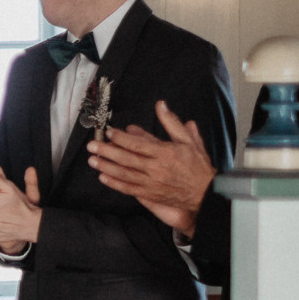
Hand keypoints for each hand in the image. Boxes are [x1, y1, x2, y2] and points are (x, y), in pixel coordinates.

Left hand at [86, 101, 216, 235]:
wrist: (206, 193)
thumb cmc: (197, 166)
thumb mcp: (188, 141)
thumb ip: (172, 123)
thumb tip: (161, 105)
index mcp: (164, 153)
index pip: (137, 144)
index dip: (120, 138)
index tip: (109, 132)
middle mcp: (155, 169)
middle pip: (126, 159)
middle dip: (106, 151)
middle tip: (91, 146)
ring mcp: (151, 183)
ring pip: (124, 174)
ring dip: (106, 167)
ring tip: (92, 160)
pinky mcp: (150, 194)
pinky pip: (128, 189)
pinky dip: (115, 183)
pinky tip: (103, 177)